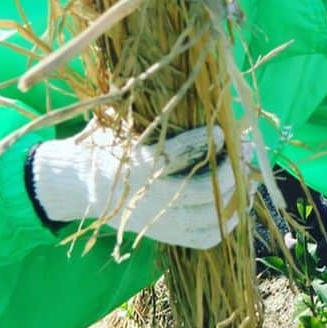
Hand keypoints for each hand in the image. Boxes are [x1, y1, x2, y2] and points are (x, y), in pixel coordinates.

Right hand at [29, 122, 251, 248]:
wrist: (77, 185)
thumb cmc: (105, 145)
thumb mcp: (117, 122)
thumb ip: (148, 112)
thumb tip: (188, 88)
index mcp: (130, 166)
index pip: (168, 158)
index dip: (197, 145)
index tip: (220, 131)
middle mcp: (145, 198)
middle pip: (198, 193)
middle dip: (228, 172)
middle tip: (244, 152)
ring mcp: (155, 222)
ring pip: (206, 219)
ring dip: (235, 199)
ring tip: (249, 179)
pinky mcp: (162, 235)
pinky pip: (202, 239)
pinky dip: (226, 226)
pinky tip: (239, 206)